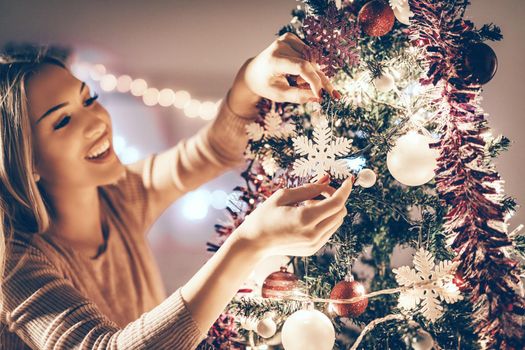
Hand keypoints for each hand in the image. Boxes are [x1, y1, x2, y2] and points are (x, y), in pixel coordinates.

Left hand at [227, 32, 339, 117]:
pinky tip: (298, 72)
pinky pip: (309, 53)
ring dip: (312, 73)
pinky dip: (308, 65)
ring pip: (312, 59)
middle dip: (316, 80)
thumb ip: (298, 96)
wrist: (253, 72)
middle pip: (309, 64)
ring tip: (298, 82)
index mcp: (273, 61)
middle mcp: (280, 46)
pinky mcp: (290, 37)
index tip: (321, 94)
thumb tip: (318, 96)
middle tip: (316, 93)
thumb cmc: (265, 85)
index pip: (301, 67)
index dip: (314, 80)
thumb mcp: (279, 95)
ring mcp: (285, 39)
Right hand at [234, 175, 352, 256]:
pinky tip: (307, 216)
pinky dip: (325, 219)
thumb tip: (327, 179)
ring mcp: (314, 244)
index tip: (348, 181)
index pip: (337, 203)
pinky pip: (329, 230)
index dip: (345, 190)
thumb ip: (308, 188)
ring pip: (337, 221)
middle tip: (318, 192)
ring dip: (330, 209)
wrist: (253, 243)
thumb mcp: (283, 196)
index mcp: (305, 218)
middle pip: (340, 212)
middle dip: (335, 198)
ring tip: (308, 205)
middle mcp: (313, 234)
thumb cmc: (264, 216)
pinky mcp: (313, 249)